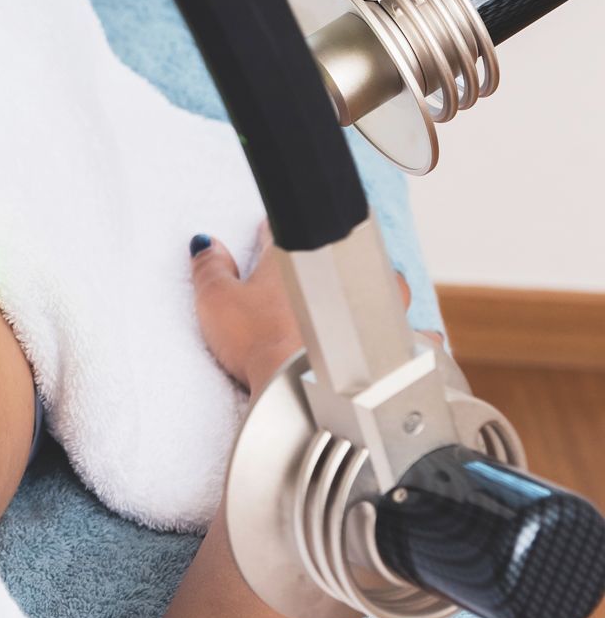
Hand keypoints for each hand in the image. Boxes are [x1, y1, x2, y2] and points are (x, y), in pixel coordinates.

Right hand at [190, 223, 436, 392]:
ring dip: (371, 290)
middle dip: (328, 262)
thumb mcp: (217, 301)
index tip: (265, 233)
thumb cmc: (260, 341)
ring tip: (359, 304)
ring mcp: (375, 304)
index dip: (270, 232)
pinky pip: (413, 332)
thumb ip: (210, 267)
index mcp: (298, 257)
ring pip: (381, 285)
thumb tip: (204, 242)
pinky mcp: (394, 339)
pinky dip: (409, 334)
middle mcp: (343, 274)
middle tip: (316, 274)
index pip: (282, 231)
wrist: (300, 387)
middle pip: (339, 256)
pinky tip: (404, 340)